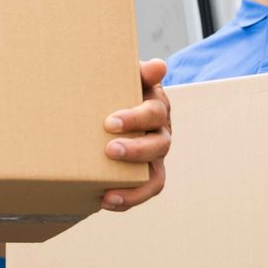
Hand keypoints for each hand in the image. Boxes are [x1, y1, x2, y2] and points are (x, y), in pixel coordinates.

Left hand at [101, 58, 170, 210]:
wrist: (106, 110)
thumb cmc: (115, 90)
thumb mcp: (124, 77)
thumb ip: (139, 73)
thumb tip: (158, 66)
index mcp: (156, 106)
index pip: (155, 112)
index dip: (136, 118)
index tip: (110, 122)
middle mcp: (161, 132)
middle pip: (159, 144)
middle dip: (135, 150)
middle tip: (109, 150)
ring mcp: (156, 156)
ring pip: (155, 175)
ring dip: (134, 187)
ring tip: (109, 194)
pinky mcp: (147, 175)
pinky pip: (145, 191)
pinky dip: (128, 199)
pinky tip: (106, 201)